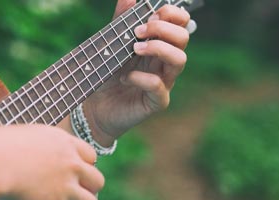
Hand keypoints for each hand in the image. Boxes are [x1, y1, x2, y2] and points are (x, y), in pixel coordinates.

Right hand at [0, 125, 103, 199]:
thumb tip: (34, 151)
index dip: (83, 167)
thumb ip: (37, 145)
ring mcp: (65, 186)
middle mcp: (69, 164)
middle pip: (96, 180)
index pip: (90, 156)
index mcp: (62, 142)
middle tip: (74, 196)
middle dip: (88, 190)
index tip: (74, 175)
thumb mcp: (22, 137)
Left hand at [84, 2, 190, 143]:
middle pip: (184, 38)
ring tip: (135, 49)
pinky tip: (125, 77)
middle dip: (162, 29)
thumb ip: (120, 22)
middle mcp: (165, 62)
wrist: (95, 107)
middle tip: (138, 31)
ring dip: (158, 48)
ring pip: (180, 60)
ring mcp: (164, 82)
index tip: (149, 14)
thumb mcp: (111, 44)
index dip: (172, 14)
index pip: (181, 23)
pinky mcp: (156, 102)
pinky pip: (159, 86)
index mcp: (159, 44)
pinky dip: (142, 78)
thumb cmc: (107, 74)